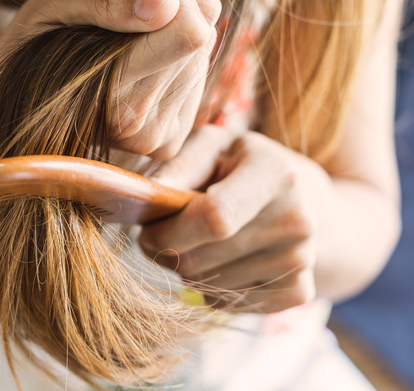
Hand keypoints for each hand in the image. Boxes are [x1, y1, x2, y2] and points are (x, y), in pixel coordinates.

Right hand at [0, 0, 220, 159]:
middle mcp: (135, 124)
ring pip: (202, 57)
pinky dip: (174, 64)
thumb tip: (166, 5)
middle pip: (199, 38)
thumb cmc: (35, 46)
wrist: (20, 106)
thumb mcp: (56, 4)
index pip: (188, 32)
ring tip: (125, 48)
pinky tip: (138, 69)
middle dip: (169, 15)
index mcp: (108, 90)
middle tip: (124, 22)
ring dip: (170, 39)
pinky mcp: (167, 143)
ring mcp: (153, 139)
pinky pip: (198, 81)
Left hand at [139, 125, 331, 312]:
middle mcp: (296, 220)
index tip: (147, 230)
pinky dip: (210, 289)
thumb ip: (180, 165)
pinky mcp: (298, 291)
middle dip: (167, 253)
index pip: (214, 218)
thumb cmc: (241, 166)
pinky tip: (221, 261)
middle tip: (163, 235)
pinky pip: (226, 304)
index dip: (168, 232)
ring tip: (197, 243)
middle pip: (202, 259)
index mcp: (274, 174)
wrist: (303, 198)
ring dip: (187, 271)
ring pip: (208, 286)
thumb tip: (149, 194)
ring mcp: (301, 260)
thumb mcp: (213, 146)